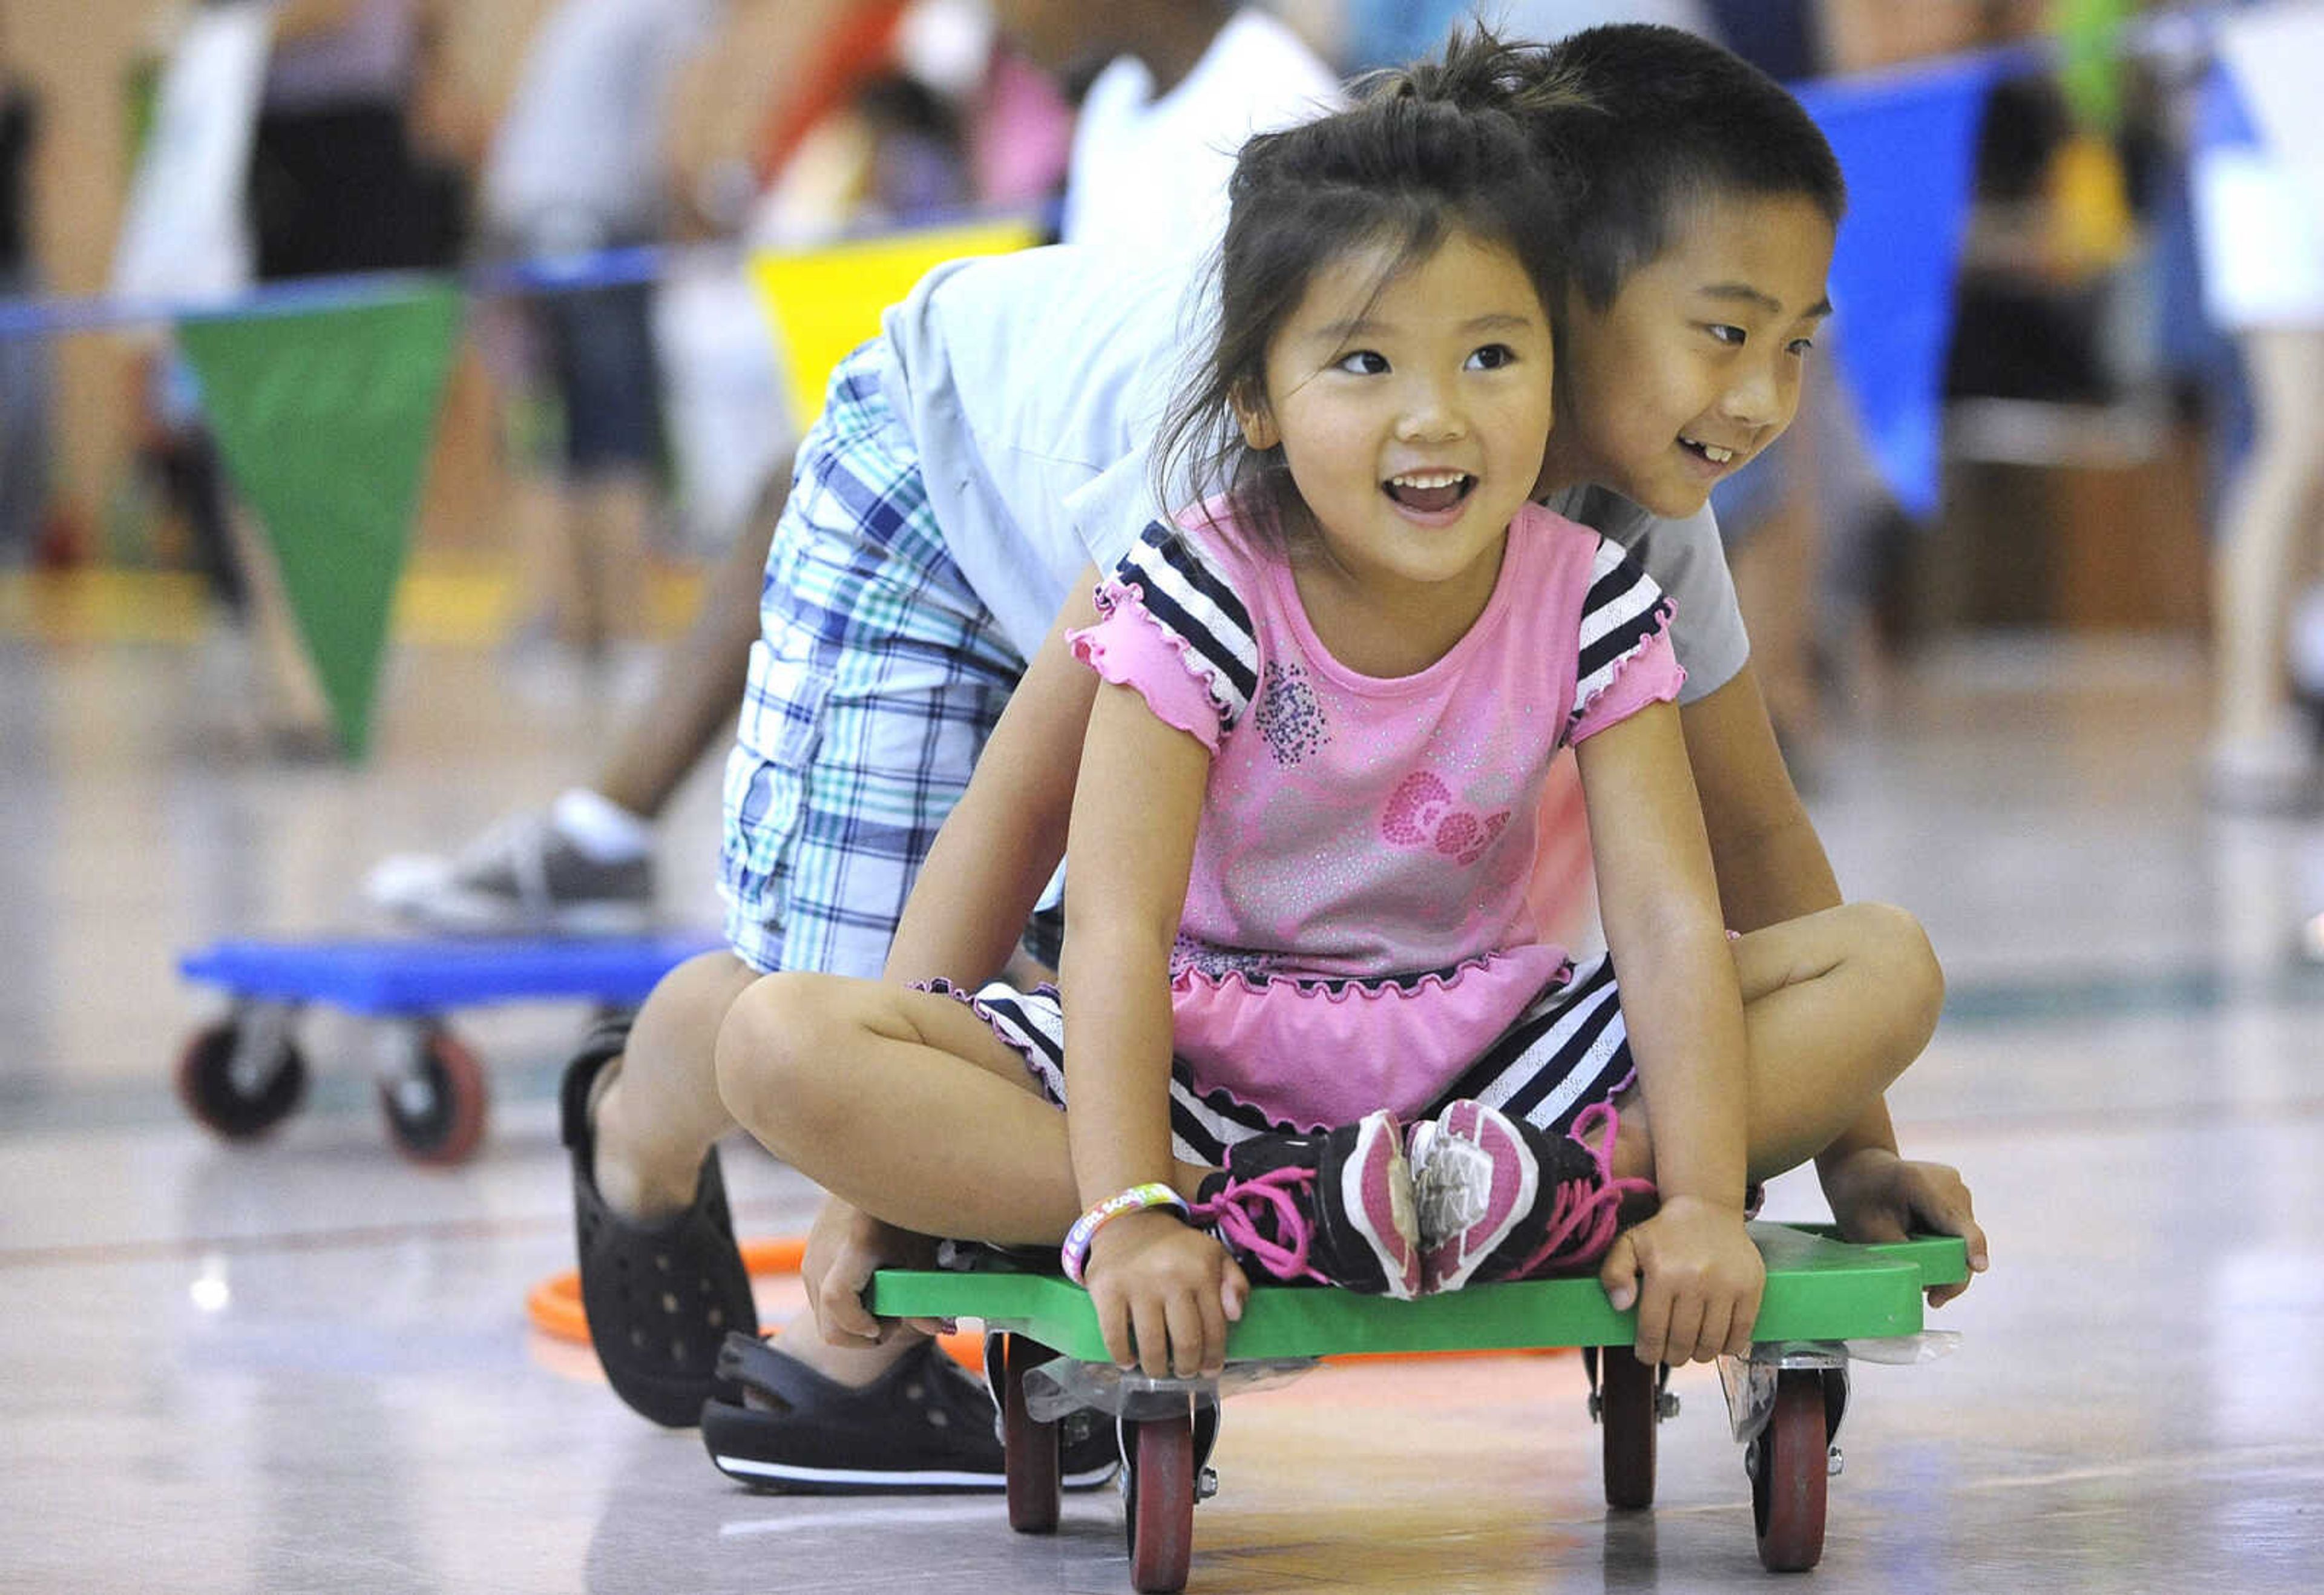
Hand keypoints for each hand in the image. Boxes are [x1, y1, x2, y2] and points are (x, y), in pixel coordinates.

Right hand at [800, 1194, 940, 1346]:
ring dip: (852, 1322)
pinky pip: (819, 1300)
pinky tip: (869, 1290)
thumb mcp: (918, 1250)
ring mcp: (811, 1257)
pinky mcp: (807, 1259)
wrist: (872, 1174)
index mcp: (854, 1246)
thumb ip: (923, 1292)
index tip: (884, 1325)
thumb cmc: (900, 1211)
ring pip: (823, 1316)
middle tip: (892, 1322)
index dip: (859, 1323)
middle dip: (861, 1335)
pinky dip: (843, 1308)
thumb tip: (937, 1328)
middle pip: (828, 1322)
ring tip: (884, 1302)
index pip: (839, 1299)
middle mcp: (823, 1254)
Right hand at [1084, 1209, 1248, 1378]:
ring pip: (1152, 1345)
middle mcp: (1171, 1277)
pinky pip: (1115, 1335)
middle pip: (1185, 1342)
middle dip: (1188, 1367)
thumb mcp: (1215, 1255)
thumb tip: (1235, 1316)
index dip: (1214, 1357)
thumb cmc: (1177, 1248)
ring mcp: (1137, 1284)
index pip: (1215, 1328)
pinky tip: (1129, 1362)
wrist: (1130, 1221)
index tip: (1209, 1371)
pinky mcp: (1107, 1290)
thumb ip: (1235, 1283)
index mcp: (1202, 1271)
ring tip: (1159, 1371)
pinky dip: (1123, 1356)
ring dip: (1158, 1368)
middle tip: (1185, 1372)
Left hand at [1598, 1195, 1765, 1365]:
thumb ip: (1614, 1273)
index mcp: (1663, 1273)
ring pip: (1712, 1342)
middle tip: (1670, 1354)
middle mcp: (1696, 1280)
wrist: (1707, 1209)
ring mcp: (1727, 1285)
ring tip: (1692, 1350)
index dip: (1649, 1351)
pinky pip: (1742, 1333)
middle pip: (1683, 1341)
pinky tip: (1717, 1343)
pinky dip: (1729, 1347)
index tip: (1647, 1355)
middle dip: (1673, 1356)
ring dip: (1699, 1355)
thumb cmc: (1665, 1233)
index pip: (1654, 1330)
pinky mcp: (1751, 1287)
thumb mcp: (1629, 1244)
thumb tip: (1621, 1306)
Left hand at [1822, 1148, 1988, 1306]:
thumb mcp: (1868, 1231)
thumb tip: (1930, 1283)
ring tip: (1920, 1266)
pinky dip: (1947, 1245)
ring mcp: (1958, 1186)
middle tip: (1933, 1300)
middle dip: (1952, 1271)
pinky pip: (1960, 1230)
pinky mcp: (1959, 1194)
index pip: (1954, 1221)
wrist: (1860, 1165)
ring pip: (1965, 1237)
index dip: (1970, 1247)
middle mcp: (1949, 1182)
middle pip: (1964, 1238)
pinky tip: (1922, 1246)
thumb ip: (1902, 1255)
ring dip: (1948, 1258)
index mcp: (1920, 1184)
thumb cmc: (1858, 1198)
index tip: (1979, 1267)